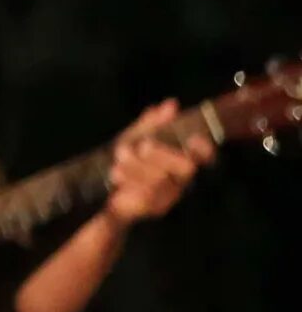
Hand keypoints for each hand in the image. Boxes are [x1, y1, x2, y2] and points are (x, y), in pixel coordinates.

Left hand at [103, 99, 210, 224]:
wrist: (105, 191)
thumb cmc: (127, 161)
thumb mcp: (135, 137)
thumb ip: (153, 123)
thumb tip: (170, 104)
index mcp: (182, 159)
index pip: (205, 156)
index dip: (204, 148)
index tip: (194, 139)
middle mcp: (181, 178)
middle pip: (186, 167)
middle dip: (163, 154)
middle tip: (143, 146)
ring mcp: (170, 195)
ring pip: (162, 180)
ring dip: (138, 166)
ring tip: (119, 158)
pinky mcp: (155, 208)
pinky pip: (148, 195)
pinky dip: (130, 180)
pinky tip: (116, 173)